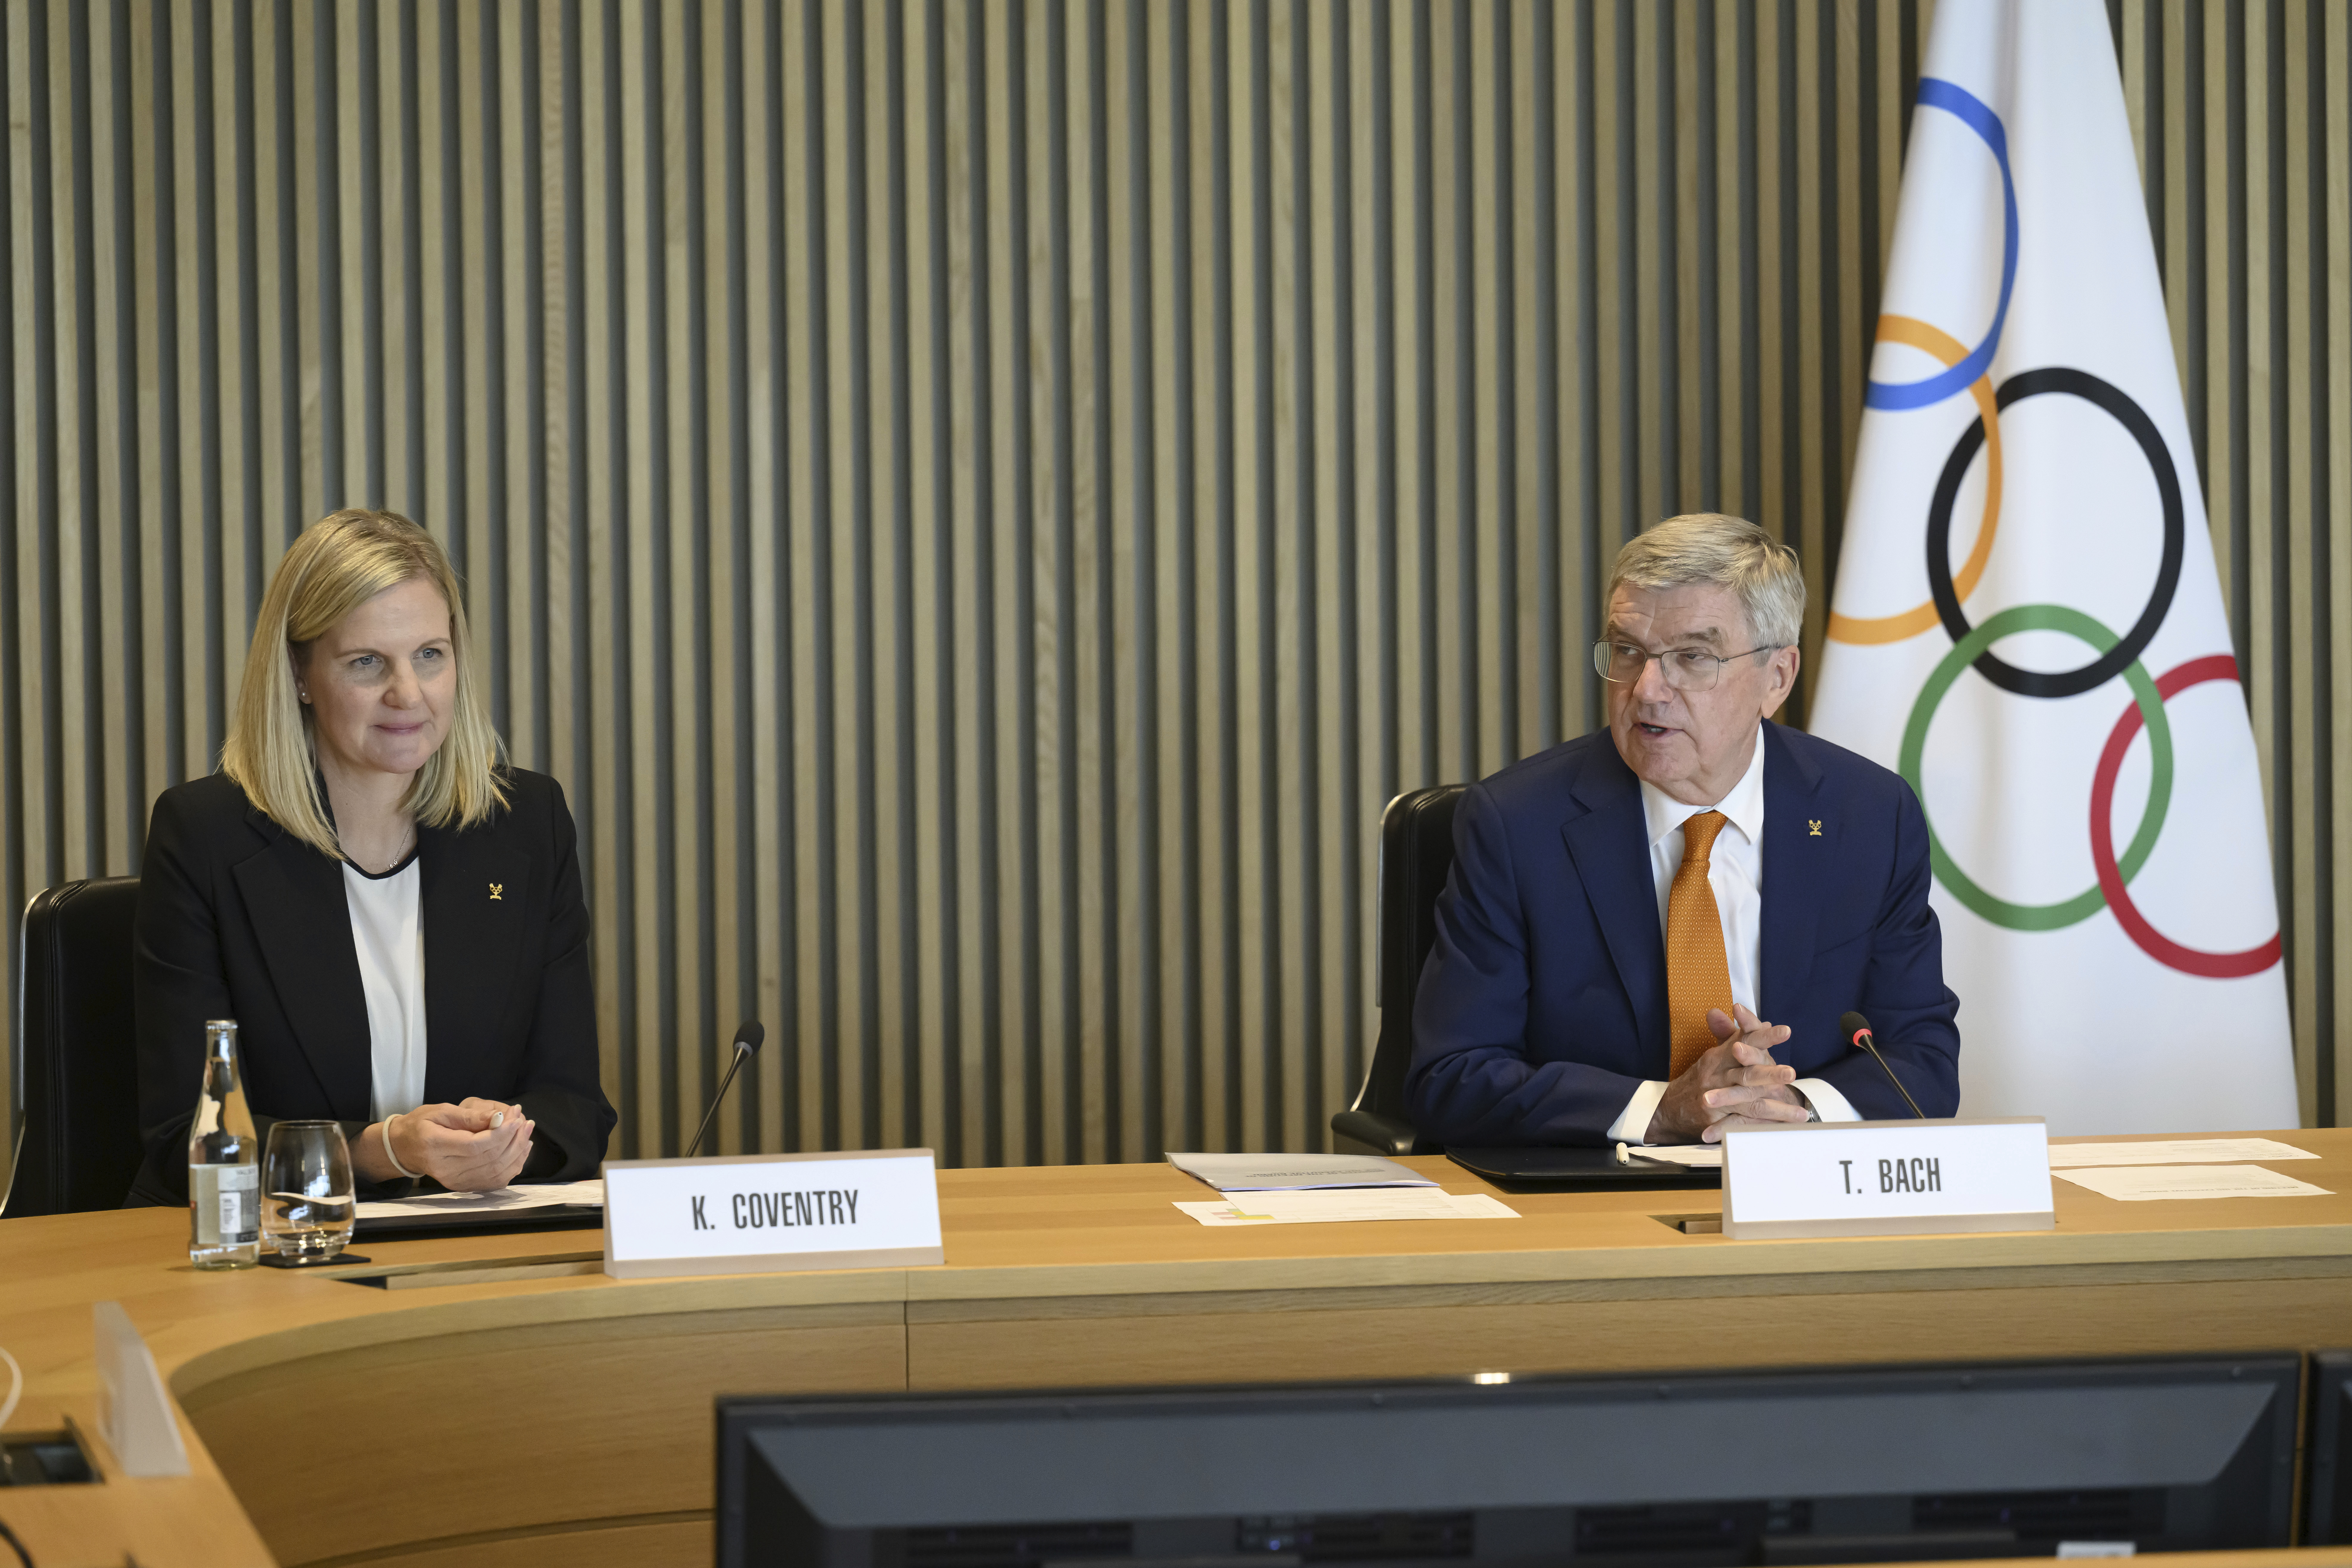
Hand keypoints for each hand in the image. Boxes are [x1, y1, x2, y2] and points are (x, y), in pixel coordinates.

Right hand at [370, 1100, 535, 1189]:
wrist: (404, 1148)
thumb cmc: (421, 1125)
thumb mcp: (440, 1111)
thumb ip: (470, 1116)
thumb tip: (499, 1117)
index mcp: (436, 1147)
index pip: (476, 1145)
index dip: (501, 1133)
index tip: (516, 1118)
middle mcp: (445, 1170)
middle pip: (489, 1159)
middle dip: (513, 1139)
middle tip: (524, 1122)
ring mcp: (455, 1182)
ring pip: (496, 1172)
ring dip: (517, 1152)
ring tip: (526, 1132)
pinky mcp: (463, 1187)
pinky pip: (495, 1181)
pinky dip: (513, 1165)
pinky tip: (521, 1149)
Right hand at [1647, 1005, 1810, 1143]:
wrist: (1670, 1107)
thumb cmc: (1700, 1079)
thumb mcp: (1716, 1055)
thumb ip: (1737, 1037)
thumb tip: (1762, 1022)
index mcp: (1720, 1056)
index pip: (1744, 1042)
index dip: (1764, 1037)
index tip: (1785, 1030)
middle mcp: (1718, 1075)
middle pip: (1747, 1073)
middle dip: (1770, 1073)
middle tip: (1791, 1073)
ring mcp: (1716, 1097)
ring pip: (1748, 1100)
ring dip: (1774, 1107)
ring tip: (1799, 1112)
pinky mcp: (1716, 1118)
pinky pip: (1742, 1123)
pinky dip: (1762, 1127)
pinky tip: (1782, 1129)